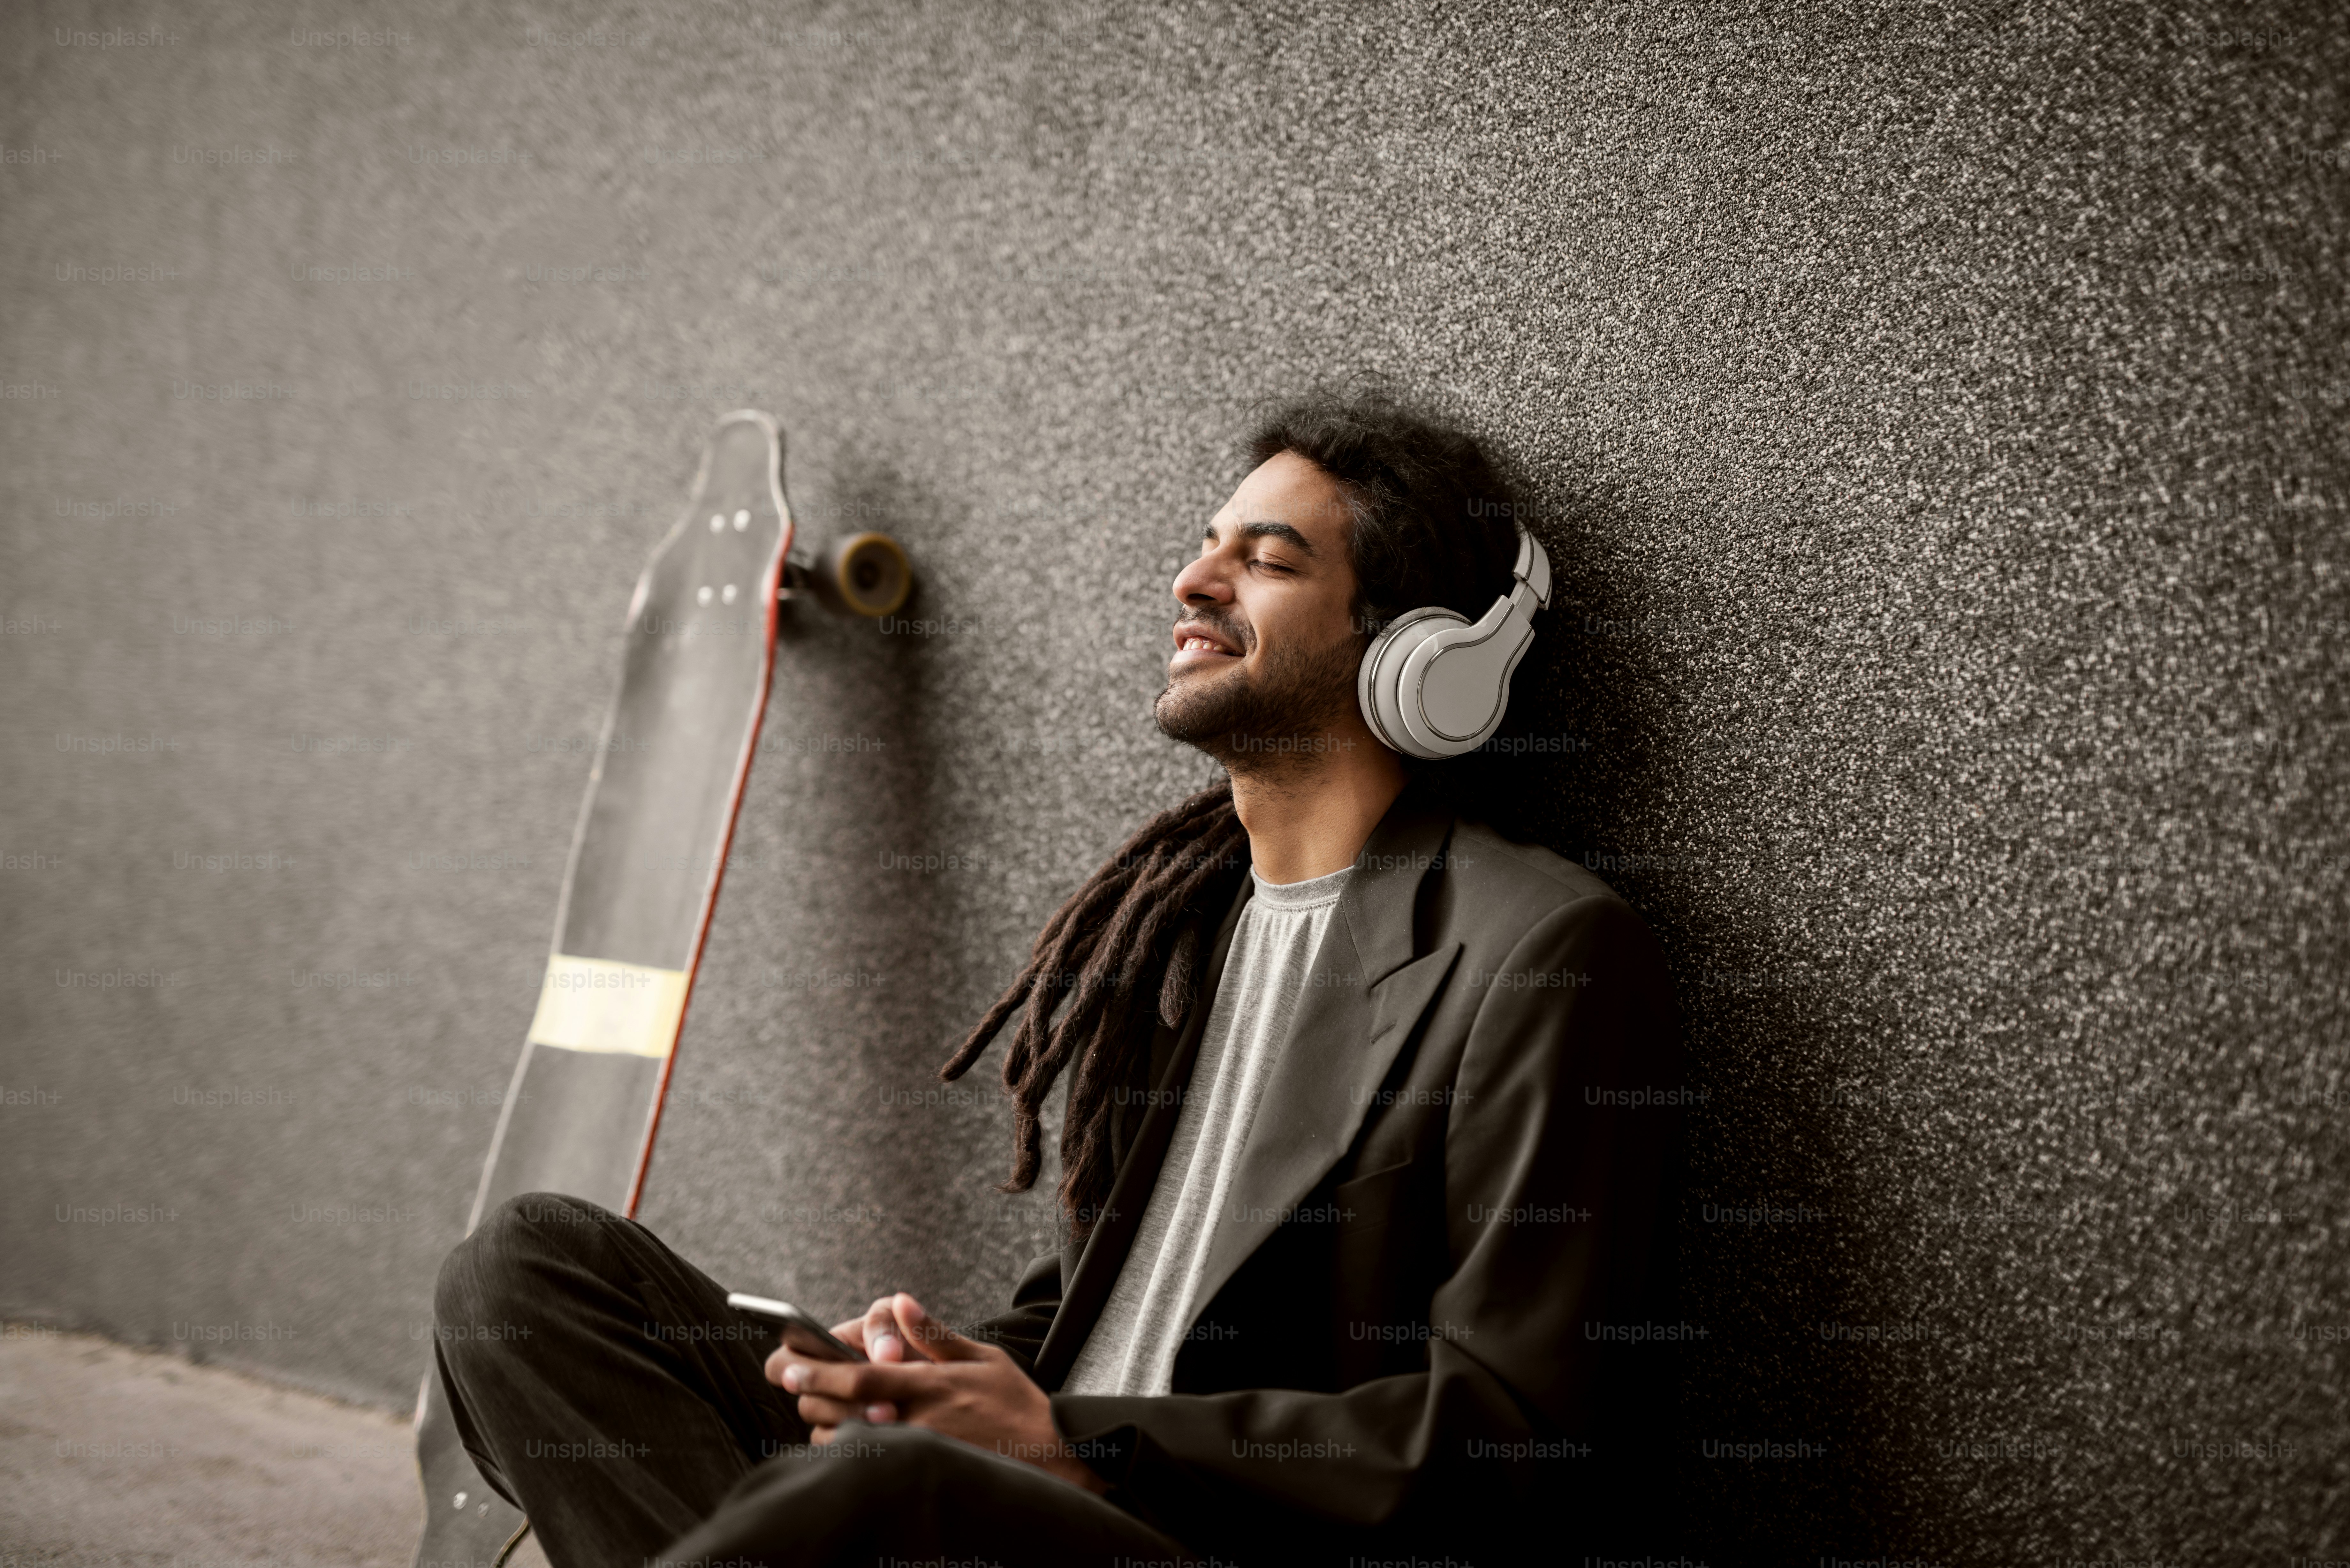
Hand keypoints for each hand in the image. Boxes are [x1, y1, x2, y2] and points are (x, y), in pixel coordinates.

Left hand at [763, 1292, 1109, 1494]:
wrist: (1049, 1456)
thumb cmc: (1014, 1402)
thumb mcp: (981, 1357)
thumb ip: (934, 1333)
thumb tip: (902, 1301)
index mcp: (928, 1385)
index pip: (860, 1377)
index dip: (818, 1371)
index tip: (788, 1365)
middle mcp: (916, 1421)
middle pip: (841, 1411)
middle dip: (813, 1397)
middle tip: (802, 1384)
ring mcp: (912, 1452)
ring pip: (845, 1442)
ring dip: (828, 1425)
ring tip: (830, 1409)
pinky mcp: (915, 1472)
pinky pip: (864, 1463)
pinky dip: (847, 1448)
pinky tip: (851, 1437)